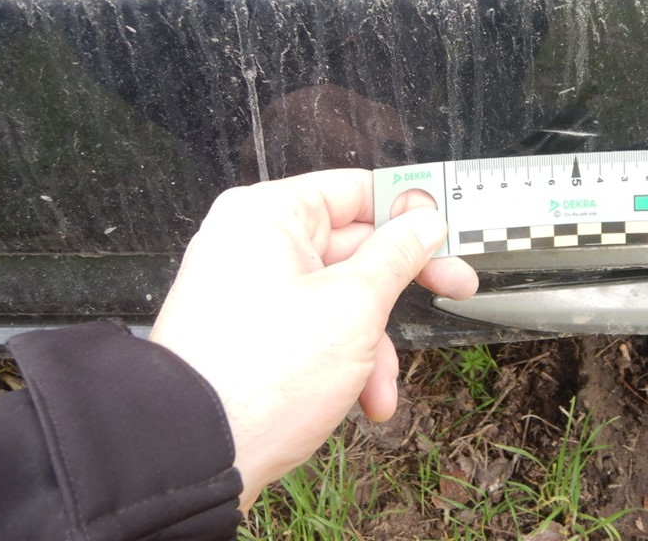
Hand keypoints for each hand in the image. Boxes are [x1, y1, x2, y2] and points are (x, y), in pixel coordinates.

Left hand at [149, 169, 477, 510]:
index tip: (448, 230)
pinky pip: (311, 328)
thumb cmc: (260, 376)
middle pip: (352, 248)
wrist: (192, 456)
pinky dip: (343, 360)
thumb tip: (424, 221)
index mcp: (270, 216)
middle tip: (455, 288)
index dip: (409, 211)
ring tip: (383, 386)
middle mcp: (253, 244)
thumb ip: (397, 256)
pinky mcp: (249, 334)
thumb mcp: (354, 306)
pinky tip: (362, 400)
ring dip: (374, 343)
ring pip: (338, 297)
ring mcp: (249, 290)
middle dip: (399, 290)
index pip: (356, 191)